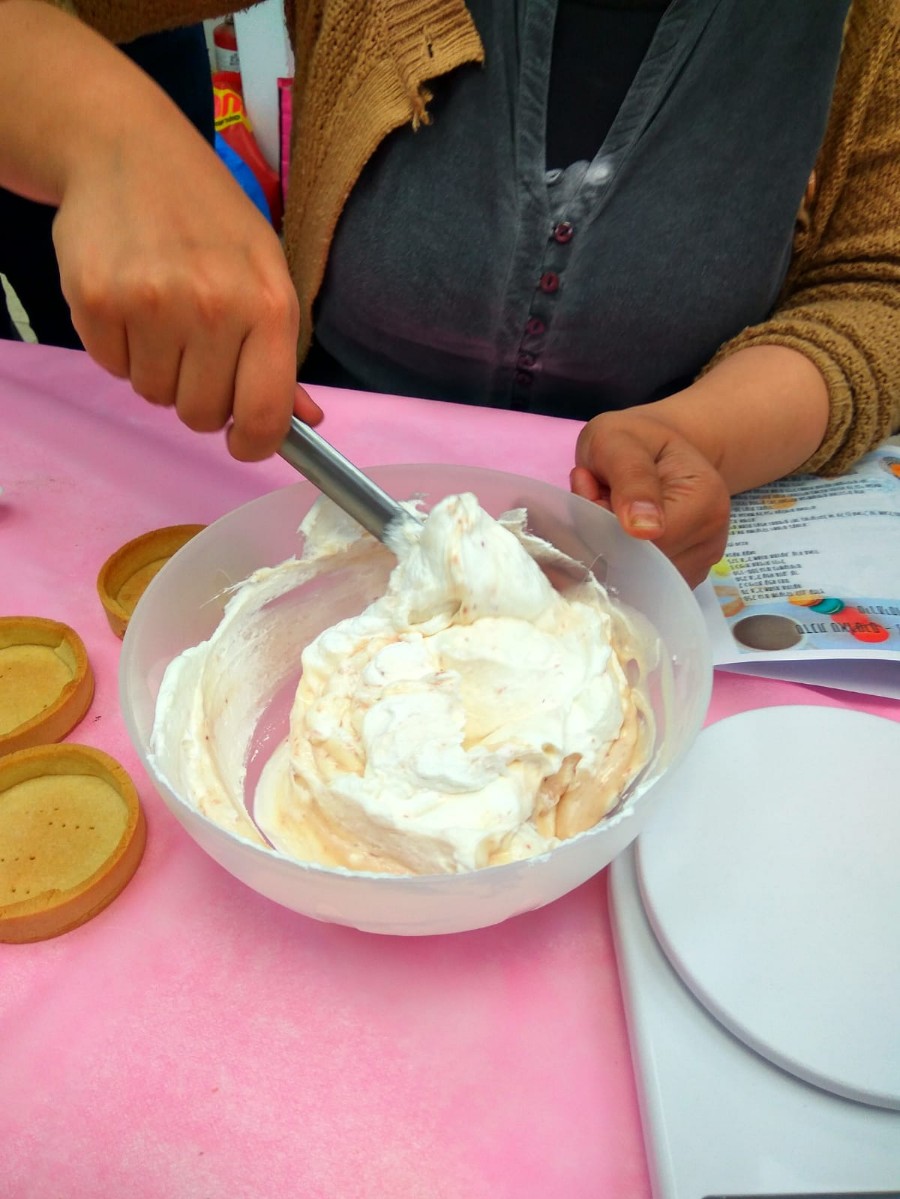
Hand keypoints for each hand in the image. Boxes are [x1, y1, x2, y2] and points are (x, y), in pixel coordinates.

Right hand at [51, 114, 320, 458]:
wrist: (127, 149)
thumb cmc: (210, 219)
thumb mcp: (266, 272)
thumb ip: (281, 355)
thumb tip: (306, 421)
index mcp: (269, 304)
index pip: (264, 413)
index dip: (254, 443)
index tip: (244, 442)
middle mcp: (213, 306)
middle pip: (201, 415)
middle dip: (199, 397)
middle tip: (196, 351)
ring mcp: (151, 303)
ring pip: (154, 395)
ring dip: (158, 369)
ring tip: (162, 314)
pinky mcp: (95, 299)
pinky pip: (112, 367)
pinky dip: (119, 348)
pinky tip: (130, 301)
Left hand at [571, 409, 730, 587]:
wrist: (652, 448)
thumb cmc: (632, 440)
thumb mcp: (619, 441)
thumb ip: (631, 479)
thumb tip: (643, 530)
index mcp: (706, 501)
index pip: (646, 541)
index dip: (606, 523)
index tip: (595, 488)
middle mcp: (712, 539)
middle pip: (642, 565)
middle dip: (606, 537)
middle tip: (598, 497)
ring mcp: (700, 563)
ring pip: (637, 578)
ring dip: (610, 549)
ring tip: (610, 509)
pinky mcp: (683, 577)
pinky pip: (640, 583)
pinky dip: (619, 561)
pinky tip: (619, 530)